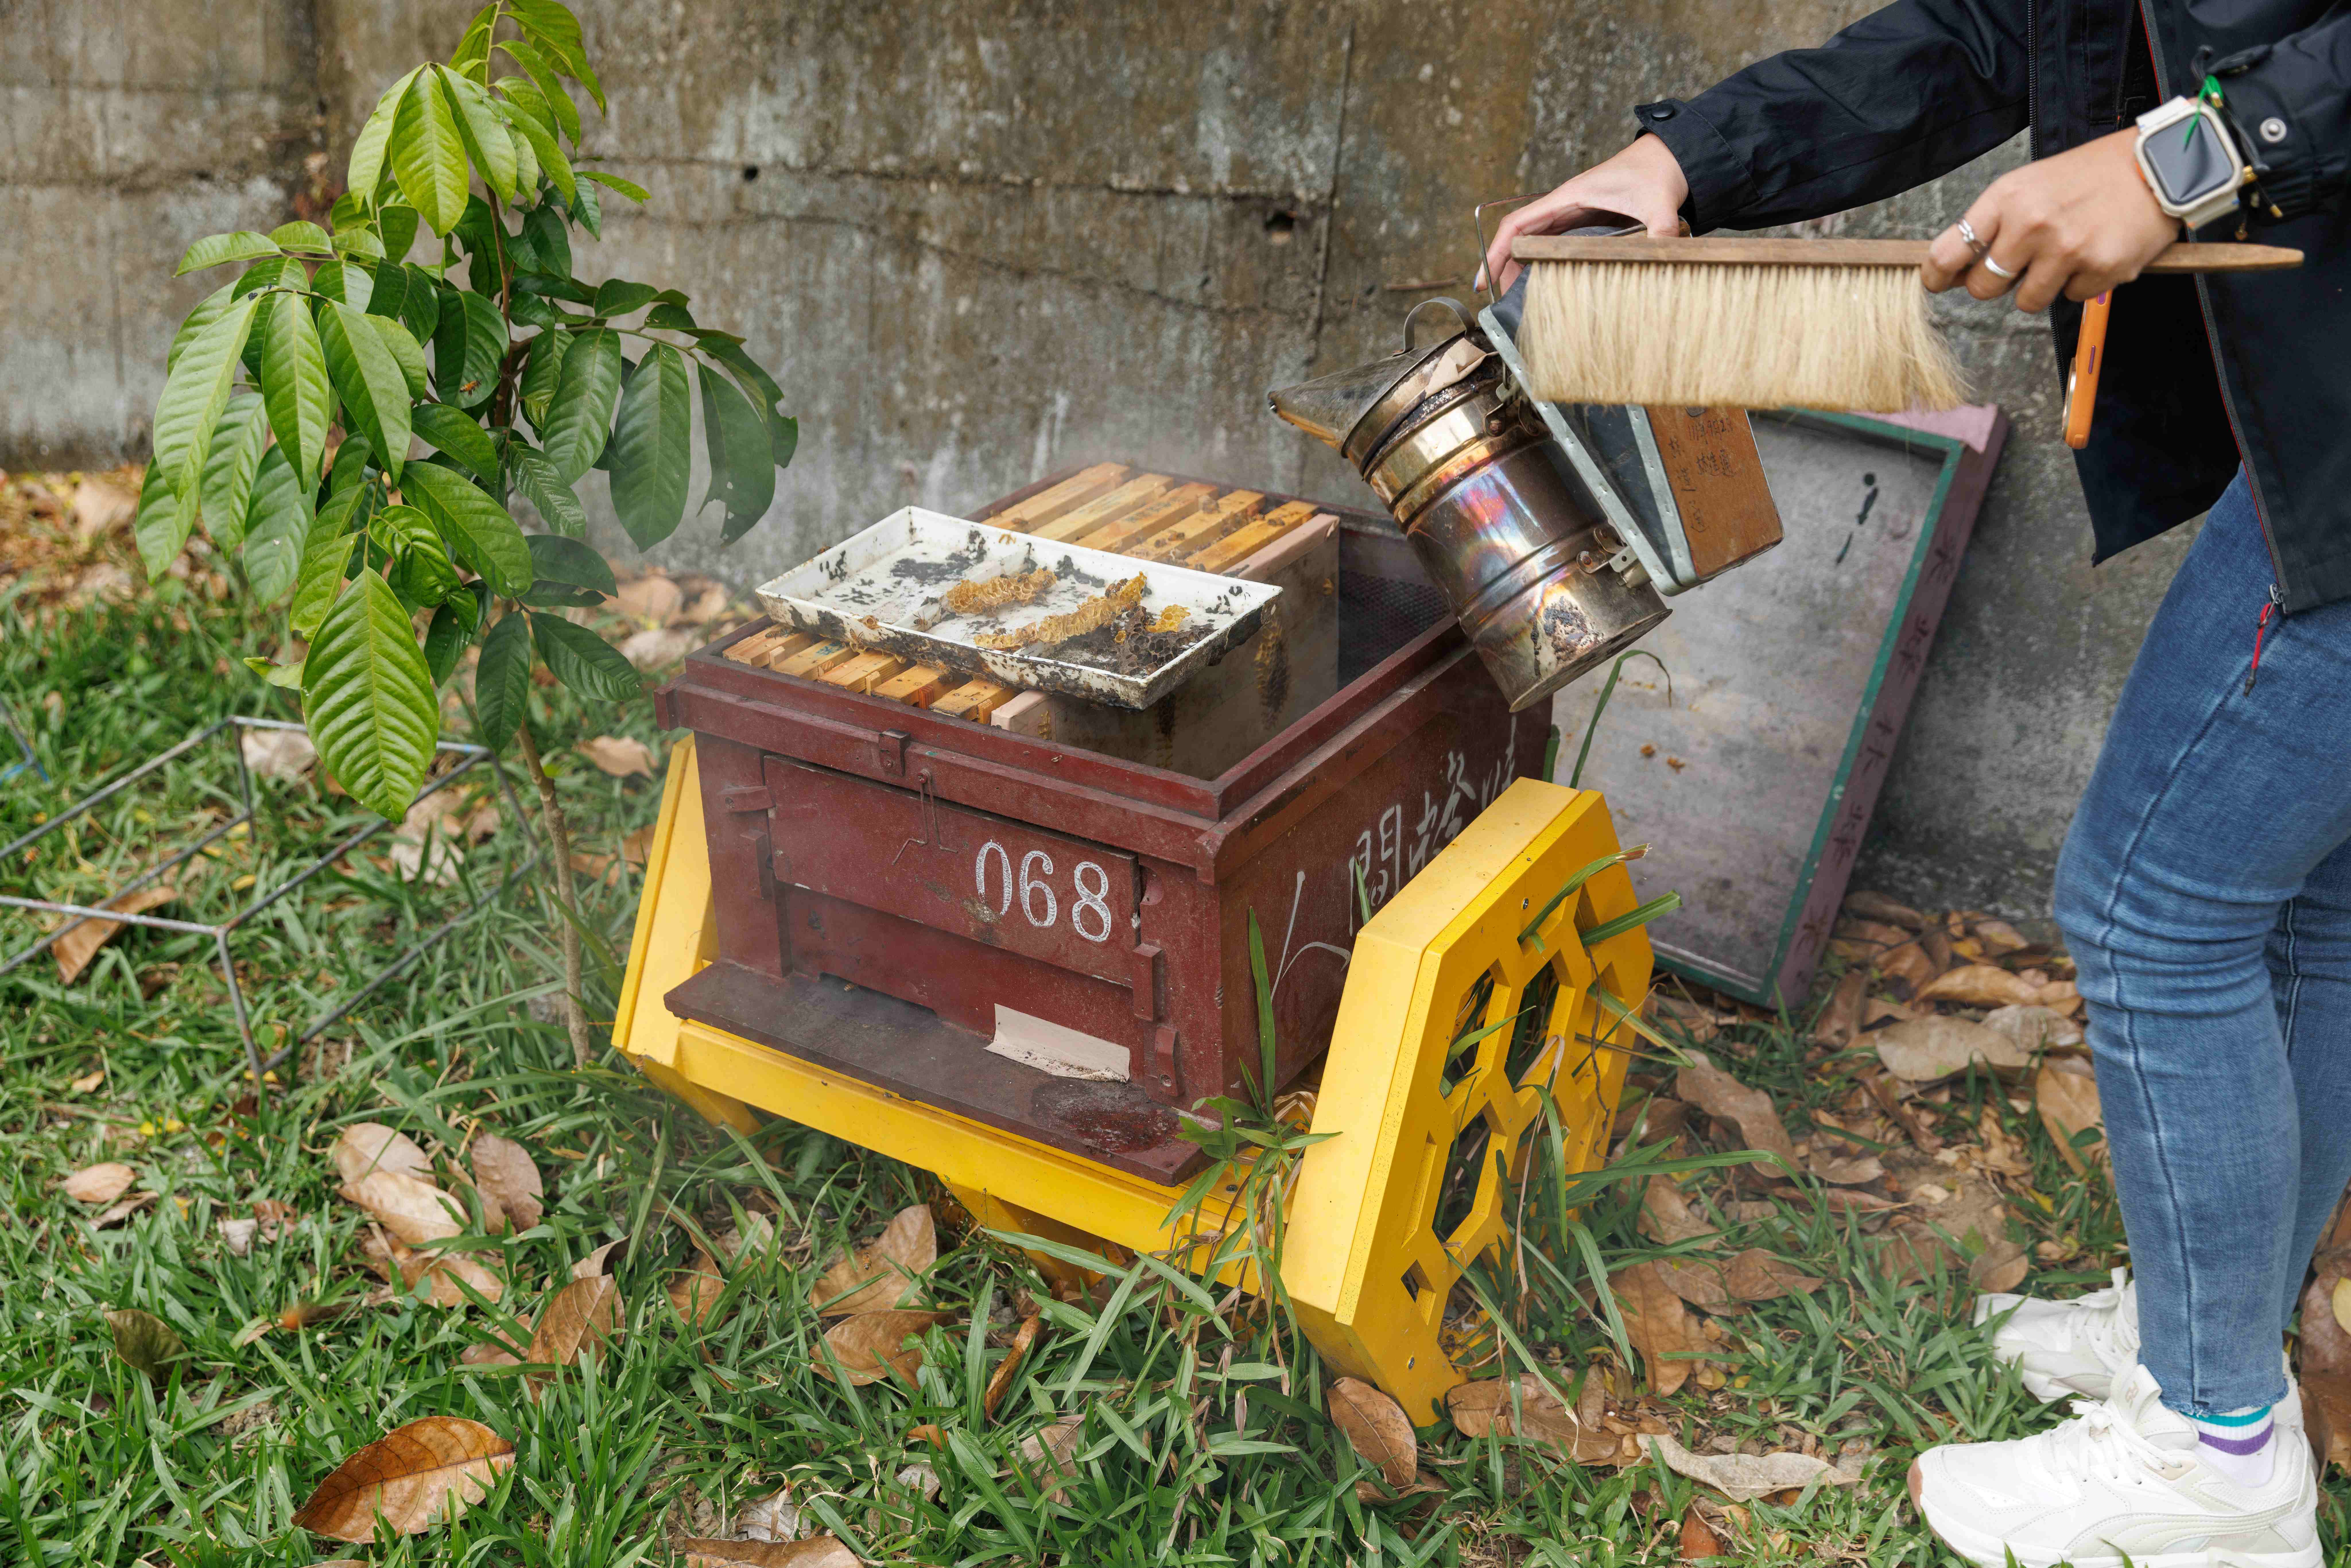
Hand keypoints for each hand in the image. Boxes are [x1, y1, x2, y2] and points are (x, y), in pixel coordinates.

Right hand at [1482, 134, 1689, 294]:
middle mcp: (1564, 206)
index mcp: (1569, 197)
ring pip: (1531, 241)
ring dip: (1518, 266)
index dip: (1496, 251)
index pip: (1517, 224)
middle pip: (1517, 236)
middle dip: (1501, 266)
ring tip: (1514, 298)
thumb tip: (1663, 259)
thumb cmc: (1657, 174)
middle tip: (1496, 299)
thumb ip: (1661, 233)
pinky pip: (1549, 244)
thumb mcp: (1660, 207)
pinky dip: (1538, 262)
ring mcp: (1571, 214)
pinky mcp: (1582, 222)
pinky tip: (1539, 284)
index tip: (1484, 280)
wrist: (1668, 160)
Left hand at [1922, 129, 2180, 310]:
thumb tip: (1954, 270)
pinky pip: (2071, 298)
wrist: (2157, 165)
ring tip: (2064, 252)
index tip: (1938, 281)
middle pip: (1983, 287)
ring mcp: (2067, 249)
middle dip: (1994, 283)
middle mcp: (2032, 224)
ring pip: (2026, 301)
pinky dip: (2080, 282)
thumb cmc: (2087, 177)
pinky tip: (2095, 251)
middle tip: (2020, 264)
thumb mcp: (2029, 185)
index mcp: (2008, 198)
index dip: (1937, 274)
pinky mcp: (2101, 269)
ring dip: (2040, 286)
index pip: (1949, 251)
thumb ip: (1992, 225)